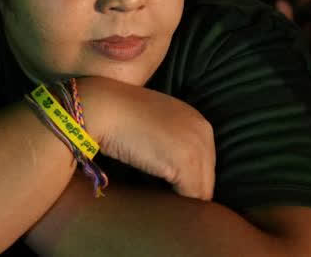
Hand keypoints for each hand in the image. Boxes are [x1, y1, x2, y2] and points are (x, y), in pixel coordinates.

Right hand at [79, 76, 215, 200]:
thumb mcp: (153, 122)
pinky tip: (159, 199)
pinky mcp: (185, 163)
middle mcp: (204, 131)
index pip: (205, 161)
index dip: (188, 176)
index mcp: (197, 120)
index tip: (169, 185)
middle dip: (188, 188)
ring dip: (183, 198)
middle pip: (207, 176)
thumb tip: (170, 164)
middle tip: (166, 197)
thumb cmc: (117, 114)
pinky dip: (177, 203)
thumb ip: (170, 138)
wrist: (102, 108)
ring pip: (202, 189)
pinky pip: (190, 196)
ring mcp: (197, 147)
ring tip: (163, 202)